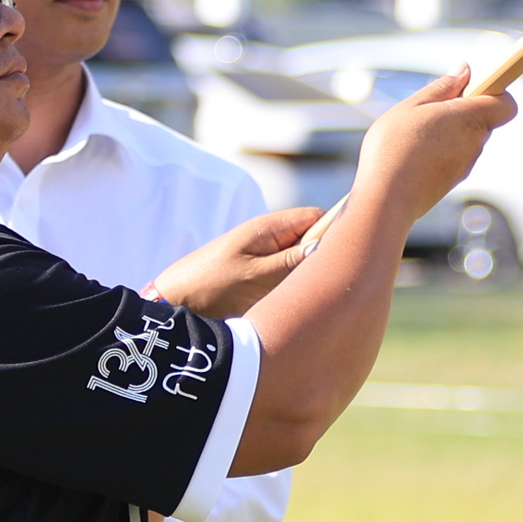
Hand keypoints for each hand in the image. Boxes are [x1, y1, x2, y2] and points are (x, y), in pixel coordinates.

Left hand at [148, 207, 324, 318]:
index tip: (348, 254)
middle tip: (336, 282)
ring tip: (314, 296)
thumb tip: (326, 249)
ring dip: (310, 276)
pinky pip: (290, 276)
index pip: (317, 217)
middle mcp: (271, 239)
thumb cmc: (209, 286)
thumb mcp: (254, 276)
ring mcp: (266, 257)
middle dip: (326, 257)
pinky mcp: (261, 276)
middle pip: (314, 238)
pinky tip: (297, 304)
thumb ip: (291, 261)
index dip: (336, 230)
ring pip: (303, 260)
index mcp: (269, 229)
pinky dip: (296, 287)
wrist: (173, 302)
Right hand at [356, 70, 516, 232]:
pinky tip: (415, 152)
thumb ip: (442, 87)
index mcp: (471, 119)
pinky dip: (441, 150)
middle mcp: (476, 143)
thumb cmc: (394, 148)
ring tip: (416, 133)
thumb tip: (464, 70)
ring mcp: (466, 165)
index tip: (470, 87)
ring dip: (449, 131)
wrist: (386, 199)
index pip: (506, 104)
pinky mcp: (454, 180)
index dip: (495, 92)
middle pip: (483, 118)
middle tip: (430, 109)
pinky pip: (455, 156)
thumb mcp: (412, 106)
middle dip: (462, 110)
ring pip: (466, 138)